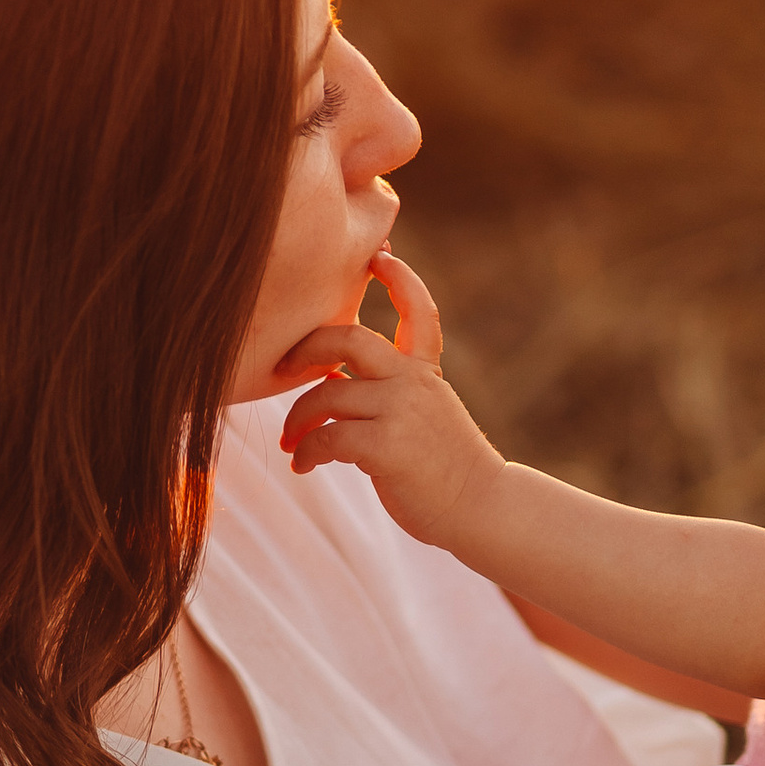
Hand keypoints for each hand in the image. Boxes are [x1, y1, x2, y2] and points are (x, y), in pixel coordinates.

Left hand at [275, 256, 504, 549]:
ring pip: (327, 392)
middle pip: (349, 338)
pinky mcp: (387, 446)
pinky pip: (327, 437)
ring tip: (292, 444)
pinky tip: (304, 467)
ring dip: (298, 420)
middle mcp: (414, 382)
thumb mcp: (427, 415)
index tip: (377, 256)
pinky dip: (307, 452)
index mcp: (425, 372)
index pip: (417, 309)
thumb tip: (332, 379)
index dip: (399, 277)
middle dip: (306, 347)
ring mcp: (402, 411)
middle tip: (283, 368)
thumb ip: (392, 391)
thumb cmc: (445, 469)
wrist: (481, 509)